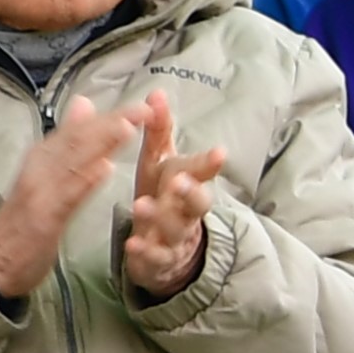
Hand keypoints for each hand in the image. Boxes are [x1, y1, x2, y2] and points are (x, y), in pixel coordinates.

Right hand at [0, 92, 142, 302]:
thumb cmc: (23, 219)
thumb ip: (67, 141)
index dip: (110, 115)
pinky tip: (104, 169)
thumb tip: (84, 103)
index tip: (143, 104)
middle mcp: (39, 168)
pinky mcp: (41, 219)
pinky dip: (84, 182)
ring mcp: (39, 192)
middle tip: (143, 109)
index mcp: (43, 157)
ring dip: (99, 145)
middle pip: (77, 141)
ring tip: (126, 128)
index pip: (78, 130)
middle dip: (111, 123)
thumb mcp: (45, 174)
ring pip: (73, 163)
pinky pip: (66, 197)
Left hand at [114, 91, 230, 304]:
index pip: (201, 171)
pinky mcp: (158, 259)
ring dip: (160, 216)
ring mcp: (174, 237)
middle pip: (198, 203)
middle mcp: (186, 210)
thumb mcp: (160, 163)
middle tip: (180, 180)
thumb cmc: (163, 197)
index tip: (219, 152)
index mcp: (186, 183)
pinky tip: (133, 244)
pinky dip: (146, 251)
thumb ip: (159, 131)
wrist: (167, 249)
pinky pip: (155, 257)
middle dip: (191, 191)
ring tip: (141, 205)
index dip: (209, 163)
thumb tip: (156, 93)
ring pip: (174, 228)